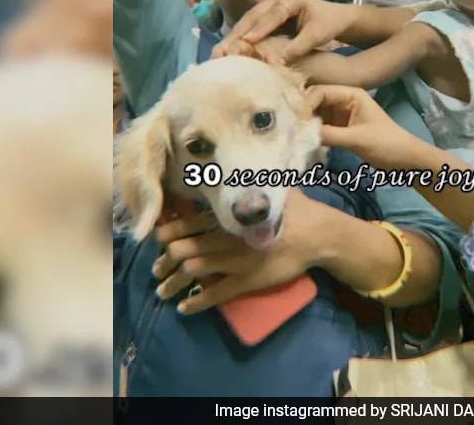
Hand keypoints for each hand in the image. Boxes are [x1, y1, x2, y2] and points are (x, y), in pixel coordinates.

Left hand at [151, 192, 322, 313]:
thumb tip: (247, 165)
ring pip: (195, 272)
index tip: (157, 240)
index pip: (189, 225)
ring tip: (163, 292)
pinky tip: (185, 307)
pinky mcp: (246, 281)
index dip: (169, 233)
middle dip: (165, 261)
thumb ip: (253, 183)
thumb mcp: (270, 189)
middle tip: (156, 270)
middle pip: (185, 250)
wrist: (317, 235)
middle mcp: (226, 239)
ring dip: (174, 283)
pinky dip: (198, 301)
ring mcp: (234, 261)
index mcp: (229, 218)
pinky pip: (216, 294)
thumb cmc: (296, 209)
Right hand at [213, 0, 348, 64]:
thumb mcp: (318, 35)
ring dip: (236, 35)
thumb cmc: (328, 24)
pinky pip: (251, 24)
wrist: (333, 17)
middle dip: (240, 32)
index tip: (248, 41)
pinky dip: (241, 36)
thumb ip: (299, 46)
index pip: (274, 14)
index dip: (260, 28)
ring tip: (222, 50)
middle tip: (225, 48)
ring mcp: (270, 2)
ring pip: (249, 19)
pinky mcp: (266, 12)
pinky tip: (230, 48)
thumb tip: (279, 61)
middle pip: (255, 14)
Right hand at [305, 84, 419, 167]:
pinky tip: (305, 140)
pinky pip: (321, 126)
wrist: (405, 160)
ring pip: (316, 114)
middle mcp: (344, 100)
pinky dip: (313, 132)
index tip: (299, 123)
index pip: (320, 92)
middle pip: (315, 100)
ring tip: (295, 135)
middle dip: (303, 113)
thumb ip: (329, 134)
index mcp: (351, 94)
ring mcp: (341, 114)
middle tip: (292, 128)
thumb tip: (301, 133)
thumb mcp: (357, 139)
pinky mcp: (340, 128)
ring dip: (306, 123)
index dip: (306, 105)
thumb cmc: (386, 144)